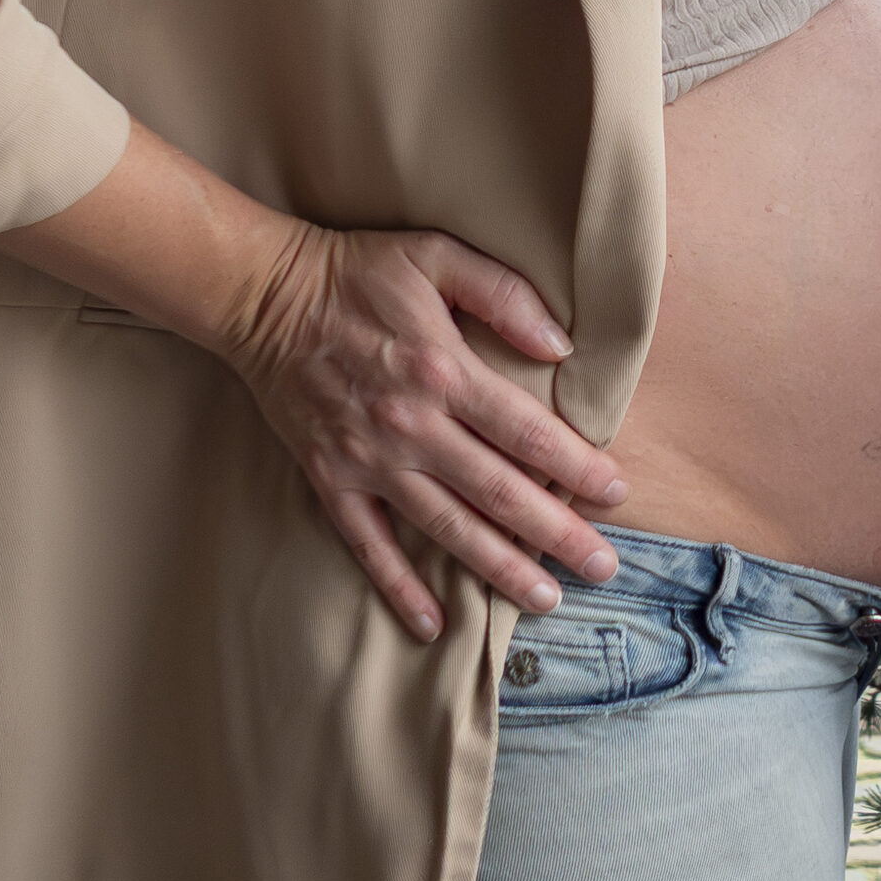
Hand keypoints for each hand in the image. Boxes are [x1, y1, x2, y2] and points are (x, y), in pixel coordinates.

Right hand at [225, 223, 627, 641]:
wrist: (263, 295)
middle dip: (557, 533)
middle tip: (604, 566)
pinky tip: (432, 624)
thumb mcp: (437, 256)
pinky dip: (399, 587)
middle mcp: (410, 425)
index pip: (526, 431)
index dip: (576, 466)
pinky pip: (368, 545)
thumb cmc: (358, 271)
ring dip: (499, 567)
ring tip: (547, 598)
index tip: (617, 493)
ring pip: (446, 527)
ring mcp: (368, 460)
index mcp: (443, 370)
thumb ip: (504, 295)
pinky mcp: (331, 480)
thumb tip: (560, 347)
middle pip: (499, 491)